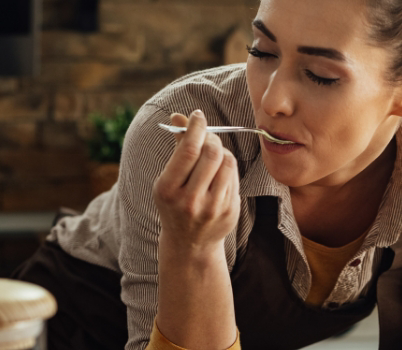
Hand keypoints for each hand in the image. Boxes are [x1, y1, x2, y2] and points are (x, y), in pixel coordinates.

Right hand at [153, 109, 242, 252]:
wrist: (190, 243)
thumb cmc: (176, 203)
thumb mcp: (168, 179)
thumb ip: (177, 147)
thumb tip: (179, 116)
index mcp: (168, 189)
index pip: (188, 150)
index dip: (196, 127)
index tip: (198, 115)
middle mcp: (189, 200)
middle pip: (211, 153)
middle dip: (212, 138)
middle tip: (208, 136)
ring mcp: (212, 208)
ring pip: (227, 162)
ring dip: (222, 151)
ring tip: (213, 155)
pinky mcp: (229, 211)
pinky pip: (234, 176)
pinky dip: (227, 167)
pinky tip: (219, 173)